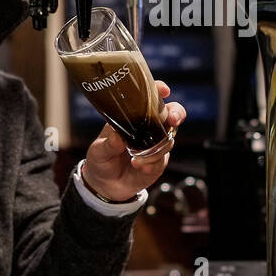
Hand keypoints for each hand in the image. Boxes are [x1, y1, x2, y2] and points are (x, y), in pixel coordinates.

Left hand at [82, 81, 186, 201]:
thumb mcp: (98, 150)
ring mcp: (155, 144)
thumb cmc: (101, 159)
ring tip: (137, 160)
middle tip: (172, 120)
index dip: (158, 90)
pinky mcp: (158, 162)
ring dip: (157, 149)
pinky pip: (162, 160)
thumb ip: (108, 143)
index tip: (164, 90)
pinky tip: (140, 167)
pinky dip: (152, 164)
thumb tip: (117, 137)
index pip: (149, 98)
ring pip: (170, 138)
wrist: (104, 185)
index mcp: (133, 116)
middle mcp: (148, 127)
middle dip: (176, 113)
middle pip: (171, 113)